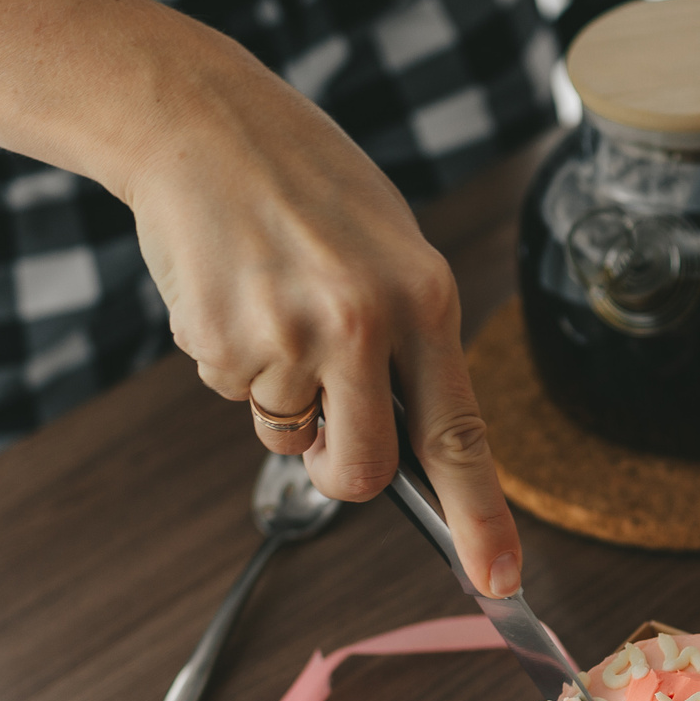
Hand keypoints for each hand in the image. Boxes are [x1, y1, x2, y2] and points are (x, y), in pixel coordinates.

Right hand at [120, 32, 521, 596]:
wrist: (197, 118)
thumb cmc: (305, 184)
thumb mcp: (389, 247)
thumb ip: (408, 340)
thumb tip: (413, 448)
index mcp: (424, 297)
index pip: (461, 436)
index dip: (482, 520)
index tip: (502, 582)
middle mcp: (363, 324)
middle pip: (365, 473)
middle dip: (344, 471)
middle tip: (327, 431)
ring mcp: (288, 338)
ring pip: (288, 434)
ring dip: (278, 395)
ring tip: (271, 302)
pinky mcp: (220, 342)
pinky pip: (234, 393)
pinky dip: (230, 358)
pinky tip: (231, 290)